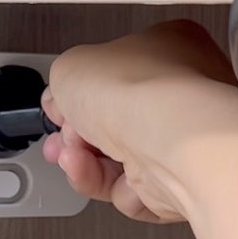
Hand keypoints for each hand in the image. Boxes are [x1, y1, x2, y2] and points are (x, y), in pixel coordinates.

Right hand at [41, 20, 237, 222]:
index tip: (57, 108)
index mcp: (167, 49)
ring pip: (117, 161)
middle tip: (61, 141)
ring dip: (85, 164)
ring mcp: (180, 142)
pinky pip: (131, 190)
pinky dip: (110, 186)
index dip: (77, 96)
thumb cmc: (141, 93)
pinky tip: (101, 174)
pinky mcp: (178, 181)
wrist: (172, 142)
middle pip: (110, 124)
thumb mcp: (72, 66)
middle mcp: (179, 95)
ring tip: (73, 157)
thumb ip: (62, 79)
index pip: (113, 77)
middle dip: (75, 138)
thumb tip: (60, 95)